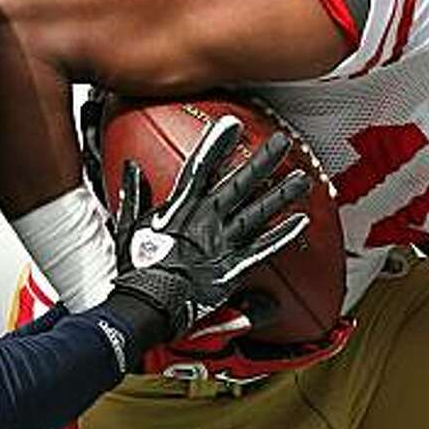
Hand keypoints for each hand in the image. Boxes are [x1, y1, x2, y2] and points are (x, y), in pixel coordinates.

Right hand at [110, 118, 308, 343]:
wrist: (148, 305)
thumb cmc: (137, 269)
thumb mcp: (127, 226)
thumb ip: (133, 195)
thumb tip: (131, 168)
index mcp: (180, 208)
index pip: (201, 167)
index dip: (217, 144)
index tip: (233, 124)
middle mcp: (206, 221)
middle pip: (239, 184)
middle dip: (262, 160)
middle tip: (281, 141)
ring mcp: (222, 243)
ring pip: (257, 212)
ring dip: (281, 194)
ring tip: (302, 178)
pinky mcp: (233, 267)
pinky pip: (263, 248)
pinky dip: (282, 236)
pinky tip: (301, 222)